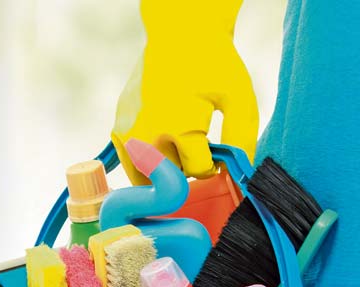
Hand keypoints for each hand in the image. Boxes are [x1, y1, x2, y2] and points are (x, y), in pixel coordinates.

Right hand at [112, 0, 257, 184]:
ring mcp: (128, 135)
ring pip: (149, 178)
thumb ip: (242, 140)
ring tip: (177, 143)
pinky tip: (160, 141)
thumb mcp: (240, 99)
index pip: (198, 171)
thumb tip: (238, 177)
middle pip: (172, 176)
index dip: (211, 162)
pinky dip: (147, 162)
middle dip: (187, 166)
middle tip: (194, 140)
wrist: (177, 35)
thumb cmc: (213, 66)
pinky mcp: (117, 132)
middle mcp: (147, 135)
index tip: (214, 146)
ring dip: (165, 169)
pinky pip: (133, 166)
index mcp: (178, 127)